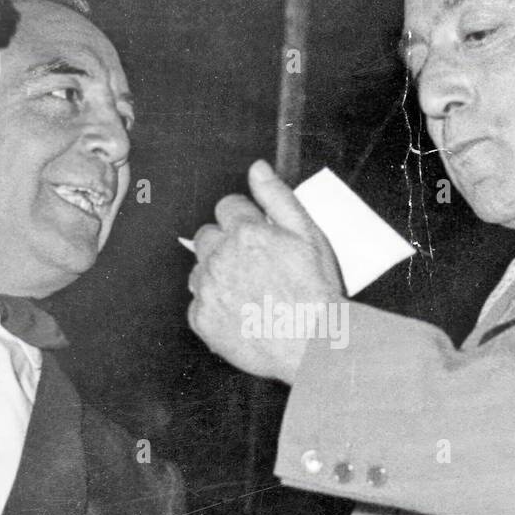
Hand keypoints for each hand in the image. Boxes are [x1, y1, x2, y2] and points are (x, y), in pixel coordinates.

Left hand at [187, 160, 345, 383]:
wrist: (313, 345)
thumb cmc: (316, 294)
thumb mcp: (308, 235)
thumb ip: (278, 197)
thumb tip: (258, 168)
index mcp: (245, 232)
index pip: (227, 206)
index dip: (244, 219)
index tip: (257, 234)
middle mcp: (220, 257)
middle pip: (207, 236)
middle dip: (226, 244)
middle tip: (255, 266)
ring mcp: (208, 290)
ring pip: (200, 270)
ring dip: (218, 275)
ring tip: (250, 292)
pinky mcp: (202, 319)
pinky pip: (198, 304)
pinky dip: (214, 307)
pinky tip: (241, 313)